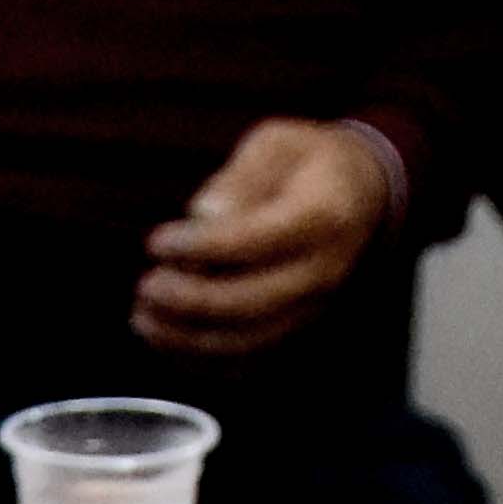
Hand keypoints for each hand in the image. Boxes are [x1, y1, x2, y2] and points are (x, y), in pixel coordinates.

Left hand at [136, 116, 400, 356]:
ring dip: (186, 339)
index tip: (158, 242)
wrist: (359, 195)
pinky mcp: (295, 328)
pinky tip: (165, 339)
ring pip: (245, 341)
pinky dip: (199, 359)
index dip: (200, 249)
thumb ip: (240, 177)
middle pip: (249, 303)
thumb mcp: (277, 144)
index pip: (255, 242)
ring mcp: (311, 307)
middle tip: (147, 285)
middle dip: (188, 301)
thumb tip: (203, 215)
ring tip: (143, 317)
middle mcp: (321, 271)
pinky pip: (247, 360)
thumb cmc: (308, 162)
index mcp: (322, 216)